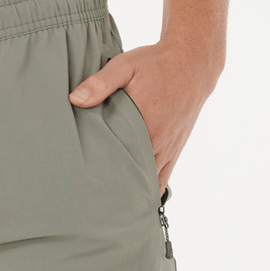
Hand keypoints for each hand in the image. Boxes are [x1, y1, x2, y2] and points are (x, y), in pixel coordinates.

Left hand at [68, 40, 221, 198]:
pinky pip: (164, 177)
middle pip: (136, 179)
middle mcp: (159, 143)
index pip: (121, 164)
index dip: (106, 181)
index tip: (89, 193)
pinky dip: (151, 188)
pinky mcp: (176, 148)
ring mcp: (169, 149)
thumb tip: (75, 99)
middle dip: (117, 192)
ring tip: (114, 209)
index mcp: (144, 127)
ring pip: (151, 183)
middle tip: (95, 206)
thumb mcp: (126, 66)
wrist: (194, 61)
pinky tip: (137, 200)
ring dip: (135, 193)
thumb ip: (100, 83)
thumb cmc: (156, 63)